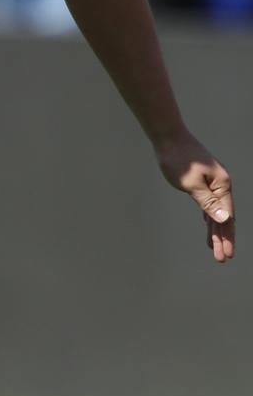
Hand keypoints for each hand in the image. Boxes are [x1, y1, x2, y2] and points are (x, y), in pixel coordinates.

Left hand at [156, 132, 234, 262]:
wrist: (168, 136)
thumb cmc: (178, 158)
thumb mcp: (191, 184)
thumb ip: (208, 202)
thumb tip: (225, 219)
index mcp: (222, 184)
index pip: (227, 217)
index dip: (227, 237)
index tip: (226, 255)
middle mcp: (221, 183)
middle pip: (224, 216)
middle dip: (223, 238)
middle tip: (221, 259)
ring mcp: (212, 181)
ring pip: (216, 211)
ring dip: (215, 230)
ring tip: (214, 248)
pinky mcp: (202, 180)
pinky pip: (208, 203)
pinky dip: (208, 216)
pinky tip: (208, 225)